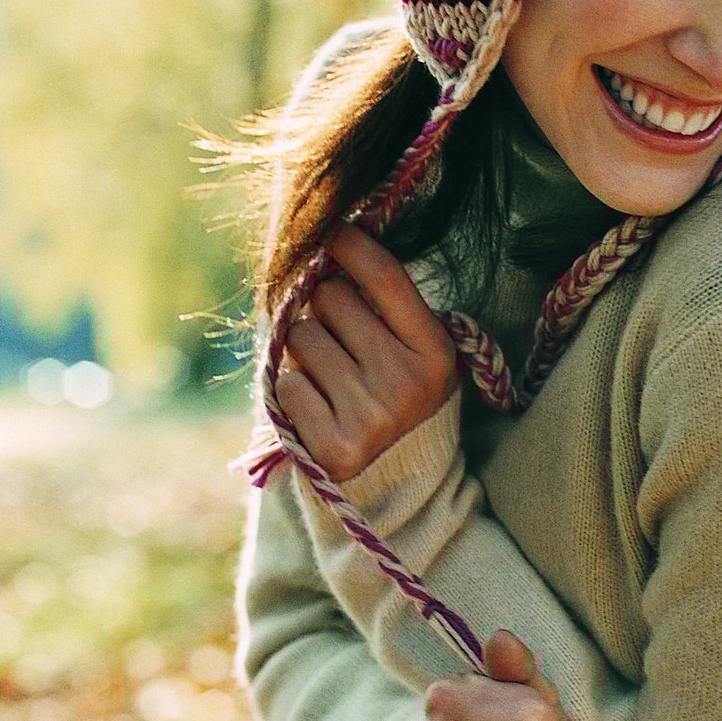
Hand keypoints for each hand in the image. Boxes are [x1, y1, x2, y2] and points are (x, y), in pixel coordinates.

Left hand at [274, 226, 457, 481]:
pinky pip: (286, 385)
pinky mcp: (332, 447)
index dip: (351, 244)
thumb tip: (331, 243)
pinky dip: (294, 390)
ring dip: (305, 350)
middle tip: (338, 335)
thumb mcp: (416, 355)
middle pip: (331, 298)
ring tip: (331, 376)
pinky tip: (319, 407)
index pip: (385, 277)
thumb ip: (384, 308)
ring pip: (301, 338)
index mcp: (434, 352)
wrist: (401, 490)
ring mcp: (370, 416)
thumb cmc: (399, 402)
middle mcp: (406, 382)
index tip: (331, 231)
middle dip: (324, 307)